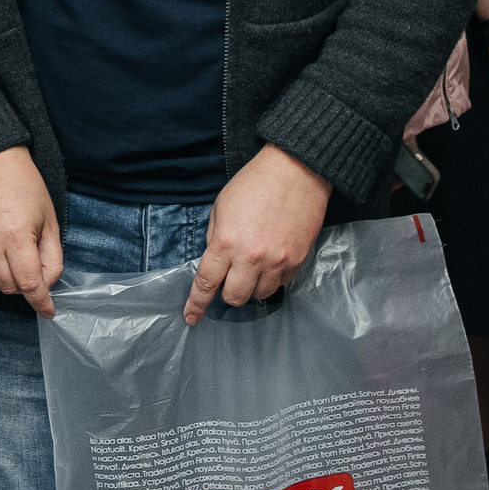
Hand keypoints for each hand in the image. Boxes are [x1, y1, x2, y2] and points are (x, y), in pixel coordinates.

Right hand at [0, 146, 61, 317]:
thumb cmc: (25, 187)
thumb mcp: (50, 220)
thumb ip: (52, 258)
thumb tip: (45, 285)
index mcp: (15, 235)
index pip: (29, 284)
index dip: (41, 302)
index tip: (48, 310)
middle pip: (10, 287)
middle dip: (25, 285)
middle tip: (32, 264)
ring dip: (7, 279)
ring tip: (14, 256)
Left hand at [185, 145, 329, 324]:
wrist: (296, 172)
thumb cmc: (254, 184)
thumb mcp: (221, 206)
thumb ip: (215, 238)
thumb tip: (215, 263)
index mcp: (226, 242)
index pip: (206, 283)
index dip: (196, 304)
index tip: (191, 317)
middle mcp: (251, 257)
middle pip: (234, 297)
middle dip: (228, 292)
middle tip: (230, 277)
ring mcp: (277, 261)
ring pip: (259, 295)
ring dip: (252, 286)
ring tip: (253, 265)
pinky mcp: (297, 261)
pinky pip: (281, 283)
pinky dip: (273, 278)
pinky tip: (272, 259)